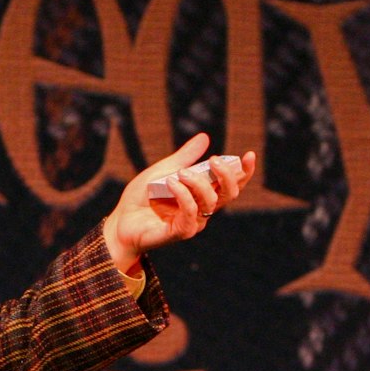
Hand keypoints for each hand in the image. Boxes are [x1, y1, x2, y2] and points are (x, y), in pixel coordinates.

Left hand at [103, 133, 256, 274]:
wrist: (120, 220)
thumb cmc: (142, 198)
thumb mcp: (163, 171)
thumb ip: (184, 158)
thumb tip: (205, 138)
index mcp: (202, 195)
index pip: (231, 185)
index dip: (244, 172)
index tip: (249, 155)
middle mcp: (202, 210)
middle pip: (229, 195)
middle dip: (228, 176)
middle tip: (215, 160)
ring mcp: (192, 222)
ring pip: (211, 203)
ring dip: (199, 184)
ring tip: (180, 173)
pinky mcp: (179, 232)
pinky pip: (190, 214)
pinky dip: (184, 196)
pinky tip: (173, 183)